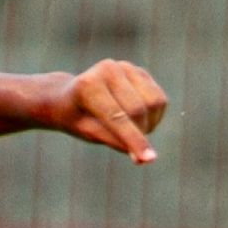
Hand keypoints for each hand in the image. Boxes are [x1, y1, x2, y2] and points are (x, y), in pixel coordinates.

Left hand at [53, 59, 168, 162]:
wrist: (68, 96)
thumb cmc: (75, 118)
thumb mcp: (87, 133)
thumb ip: (114, 142)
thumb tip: (145, 159)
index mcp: (88, 85)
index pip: (116, 116)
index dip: (133, 140)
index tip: (149, 160)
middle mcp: (108, 69)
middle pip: (138, 109)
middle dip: (140, 133)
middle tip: (132, 147)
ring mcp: (126, 67)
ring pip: (155, 102)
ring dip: (149, 124)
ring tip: (132, 131)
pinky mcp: (140, 72)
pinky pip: (159, 98)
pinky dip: (154, 116)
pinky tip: (138, 120)